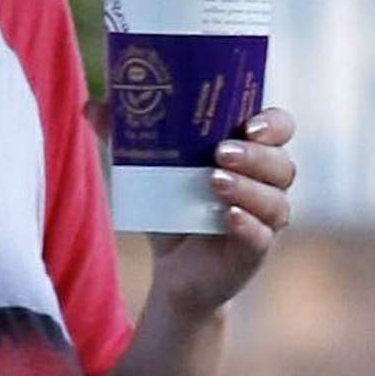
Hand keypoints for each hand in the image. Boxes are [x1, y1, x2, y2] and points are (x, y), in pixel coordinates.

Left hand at [143, 106, 296, 318]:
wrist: (173, 269)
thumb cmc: (171, 206)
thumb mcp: (146, 169)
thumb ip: (124, 135)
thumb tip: (93, 105)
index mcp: (250, 154)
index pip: (279, 128)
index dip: (272, 123)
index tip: (248, 121)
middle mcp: (266, 184)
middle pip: (281, 163)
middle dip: (254, 155)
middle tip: (219, 151)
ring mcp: (264, 220)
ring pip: (275, 200)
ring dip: (249, 188)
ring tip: (214, 181)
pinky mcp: (253, 251)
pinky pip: (262, 237)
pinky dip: (248, 225)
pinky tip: (229, 217)